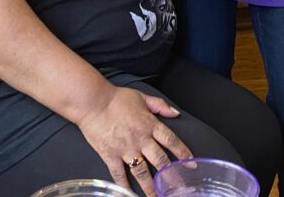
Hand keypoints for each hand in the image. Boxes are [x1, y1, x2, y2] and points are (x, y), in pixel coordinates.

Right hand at [77, 85, 191, 195]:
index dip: (183, 153)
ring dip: (151, 187)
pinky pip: (119, 174)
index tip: (190, 164)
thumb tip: (175, 113)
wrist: (93, 102)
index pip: (171, 141)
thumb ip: (160, 105)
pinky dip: (124, 186)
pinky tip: (129, 194)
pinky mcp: (111, 156)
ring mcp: (126, 149)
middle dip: (171, 175)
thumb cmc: (116, 98)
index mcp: (150, 124)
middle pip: (160, 160)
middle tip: (178, 187)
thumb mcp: (142, 97)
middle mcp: (141, 139)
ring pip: (142, 172)